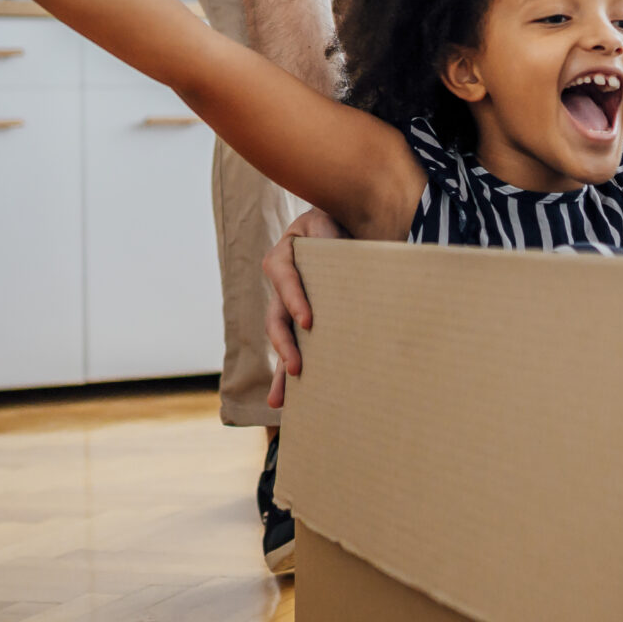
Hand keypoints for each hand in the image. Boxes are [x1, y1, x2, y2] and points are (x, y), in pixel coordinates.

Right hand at [262, 207, 344, 410]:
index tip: (308, 322)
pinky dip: (291, 370)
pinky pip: (295, 346)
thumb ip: (328, 234)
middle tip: (295, 369)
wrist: (346, 225)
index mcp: (283, 257)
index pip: (285, 279)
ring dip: (281, 370)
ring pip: (281, 340)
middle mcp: (281, 285)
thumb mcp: (328, 220)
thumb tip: (335, 249)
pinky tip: (290, 399)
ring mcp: (289, 306)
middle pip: (276, 318)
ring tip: (280, 401)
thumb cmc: (337, 221)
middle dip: (285, 346)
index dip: (295, 300)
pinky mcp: (302, 321)